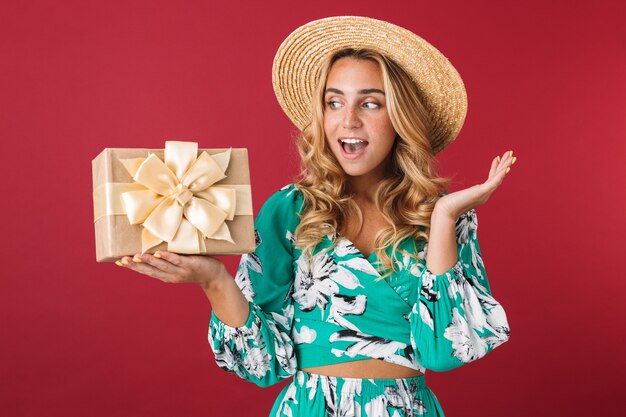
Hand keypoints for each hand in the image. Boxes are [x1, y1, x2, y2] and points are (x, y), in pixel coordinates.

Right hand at [115, 251, 229, 290]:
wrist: (214, 277)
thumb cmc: (195, 267)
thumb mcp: (178, 265)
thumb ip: (167, 258)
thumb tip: (155, 243)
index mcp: (166, 276)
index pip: (146, 271)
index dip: (132, 267)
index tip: (118, 262)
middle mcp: (170, 276)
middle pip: (149, 270)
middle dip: (134, 265)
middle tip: (121, 259)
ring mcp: (180, 271)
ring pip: (161, 266)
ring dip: (147, 261)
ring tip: (134, 255)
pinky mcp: (190, 265)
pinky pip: (177, 260)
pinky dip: (167, 257)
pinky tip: (158, 253)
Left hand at [434, 150, 516, 218]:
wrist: (445, 212)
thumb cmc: (447, 206)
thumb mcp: (457, 198)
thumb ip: (461, 196)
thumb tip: (459, 194)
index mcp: (480, 195)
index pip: (491, 180)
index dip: (495, 169)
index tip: (498, 158)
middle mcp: (485, 195)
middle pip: (497, 178)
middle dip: (504, 165)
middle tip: (511, 154)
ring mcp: (484, 195)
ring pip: (498, 178)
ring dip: (505, 166)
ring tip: (511, 156)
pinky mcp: (481, 193)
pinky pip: (494, 182)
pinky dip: (500, 174)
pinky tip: (506, 167)